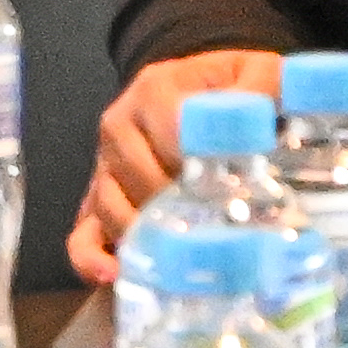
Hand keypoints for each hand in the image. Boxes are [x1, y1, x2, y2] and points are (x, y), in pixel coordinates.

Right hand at [72, 49, 291, 282]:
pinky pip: (81, 235)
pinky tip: (116, 275)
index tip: (231, 189)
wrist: (205, 94)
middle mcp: (119, 126)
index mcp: (154, 90)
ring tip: (180, 258)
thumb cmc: (232, 88)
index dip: (198, 163)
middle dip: (176, 206)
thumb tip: (261, 119)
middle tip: (219, 231)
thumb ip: (265, 85)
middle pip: (138, 174)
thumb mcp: (256, 72)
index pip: (169, 129)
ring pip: (110, 206)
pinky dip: (91, 258)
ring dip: (144, 234)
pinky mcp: (98, 202)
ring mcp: (104, 167)